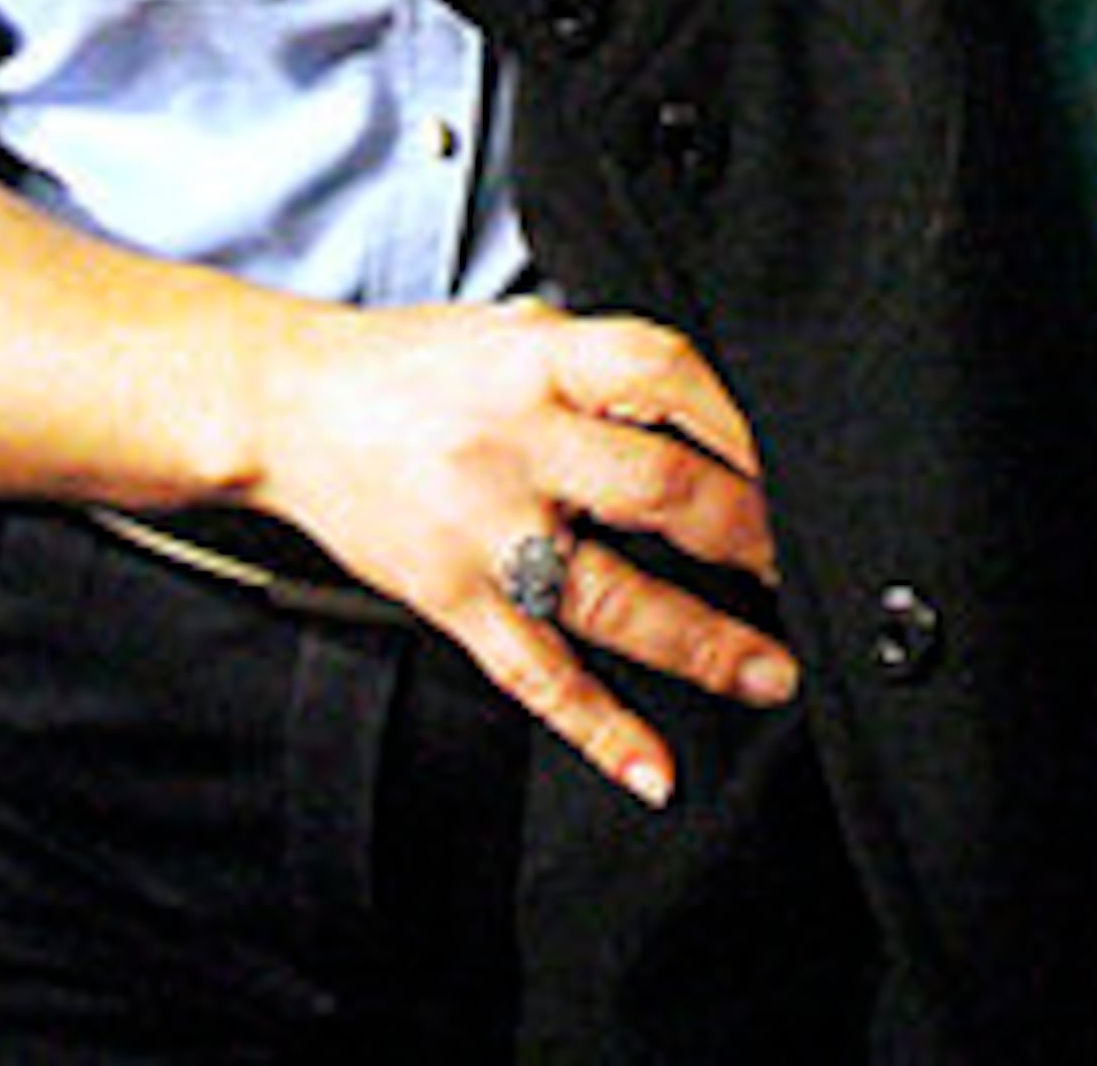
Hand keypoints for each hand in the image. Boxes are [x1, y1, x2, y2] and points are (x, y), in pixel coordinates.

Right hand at [246, 298, 798, 806]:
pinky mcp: (450, 599)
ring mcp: (483, 529)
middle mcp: (517, 445)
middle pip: (656, 490)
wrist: (281, 404)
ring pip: (608, 598)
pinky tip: (653, 768)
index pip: (668, 375)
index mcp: (545, 360)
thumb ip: (607, 361)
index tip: (814, 457)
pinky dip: (599, 728)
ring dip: (704, 643)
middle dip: (751, 535)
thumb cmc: (415, 364)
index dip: (746, 420)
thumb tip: (725, 405)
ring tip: (775, 674)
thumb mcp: (520, 327)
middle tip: (814, 565)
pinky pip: (535, 674)